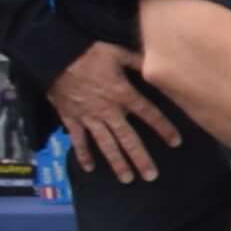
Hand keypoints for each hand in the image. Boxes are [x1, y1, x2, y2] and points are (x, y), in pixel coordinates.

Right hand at [46, 42, 182, 183]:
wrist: (53, 55)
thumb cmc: (88, 52)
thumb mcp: (118, 53)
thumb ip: (139, 61)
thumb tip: (159, 64)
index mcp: (122, 93)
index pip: (149, 114)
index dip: (163, 128)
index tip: (176, 142)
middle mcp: (108, 110)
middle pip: (128, 138)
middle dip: (140, 158)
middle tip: (151, 176)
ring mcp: (88, 117)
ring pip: (105, 144)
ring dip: (117, 162)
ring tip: (127, 179)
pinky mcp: (70, 118)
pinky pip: (78, 140)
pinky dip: (83, 154)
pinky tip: (90, 168)